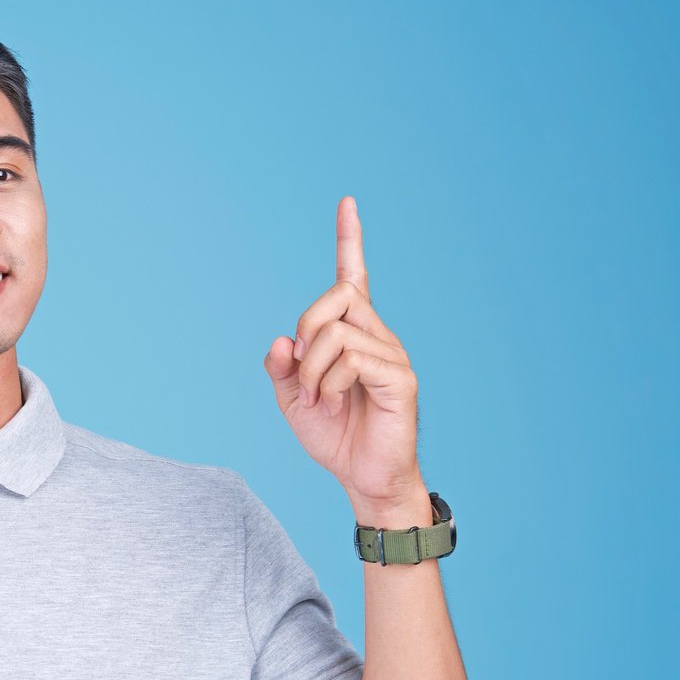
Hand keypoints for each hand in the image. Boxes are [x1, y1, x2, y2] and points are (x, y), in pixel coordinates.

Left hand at [262, 196, 424, 511]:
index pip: (354, 276)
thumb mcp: (290, 398)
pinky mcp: (399, 378)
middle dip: (305, 331)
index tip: (347, 202)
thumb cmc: (334, 435)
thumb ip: (280, 367)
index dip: (350, 240)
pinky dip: (328, 383)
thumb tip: (281, 340)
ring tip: (316, 399)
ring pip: (336, 331)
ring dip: (311, 370)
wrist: (362, 477)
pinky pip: (352, 359)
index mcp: (352, 333)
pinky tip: (331, 404)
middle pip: (336, 296)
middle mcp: (377, 335)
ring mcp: (392, 354)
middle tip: (299, 375)